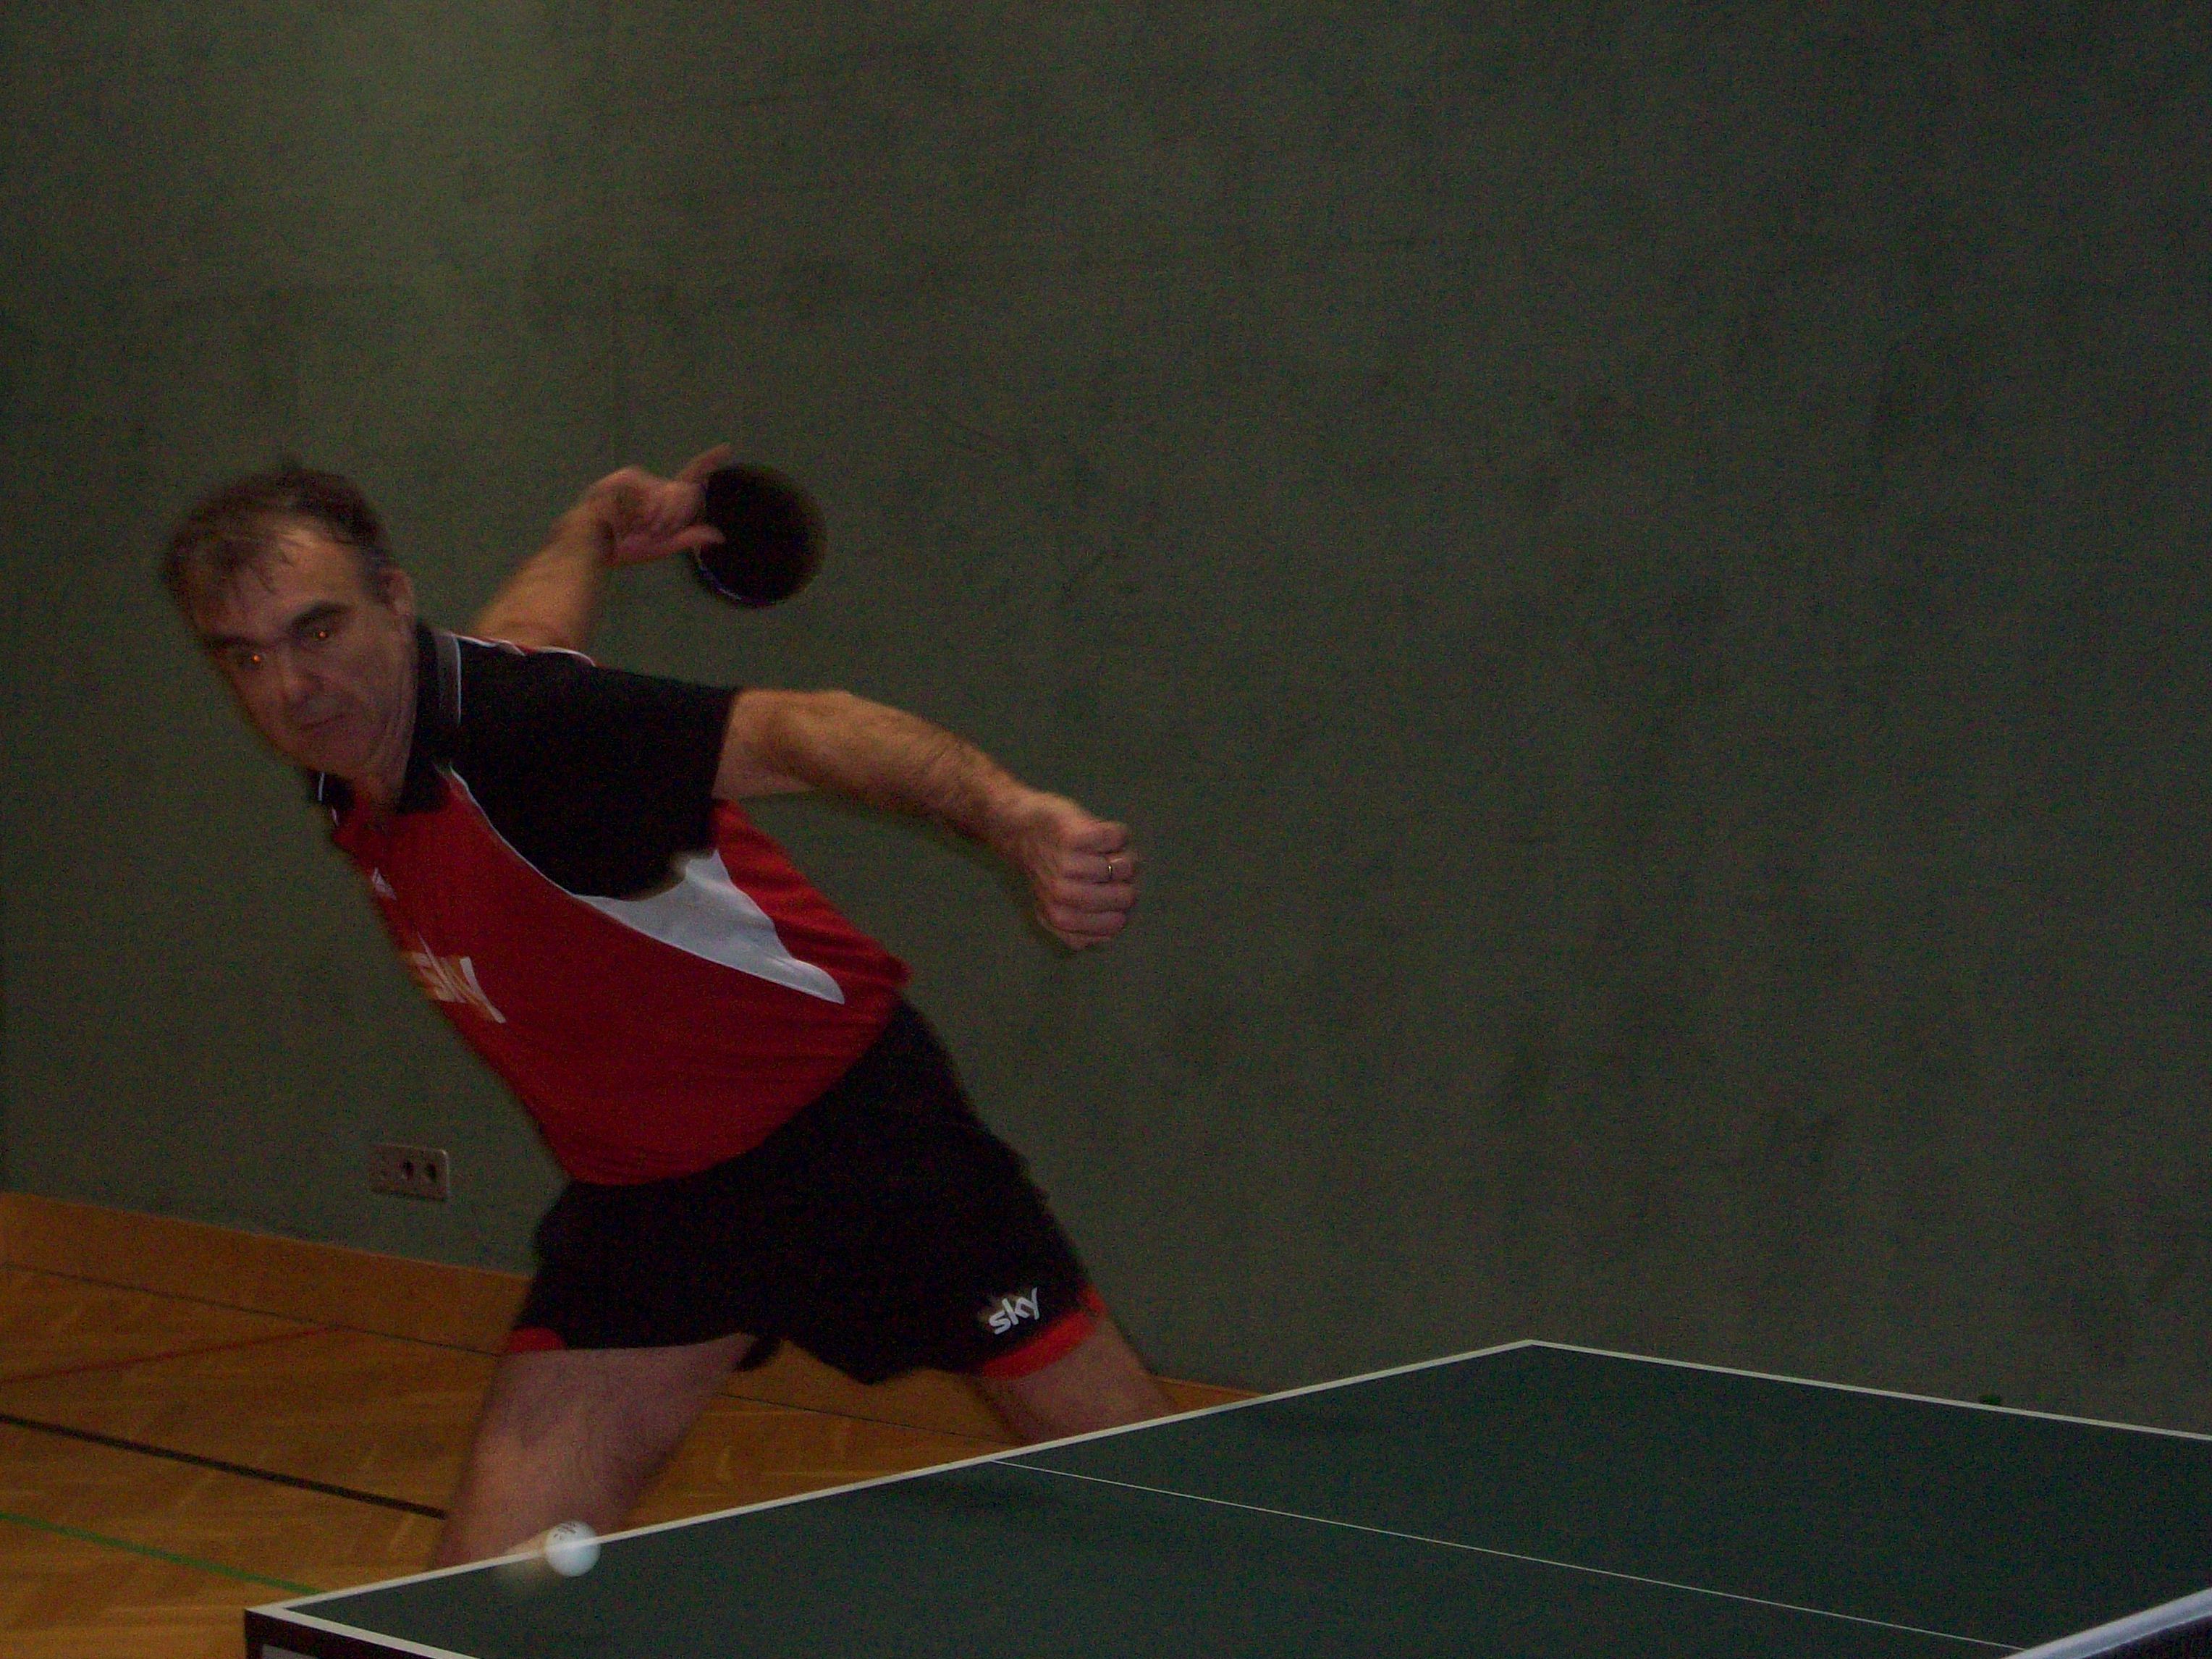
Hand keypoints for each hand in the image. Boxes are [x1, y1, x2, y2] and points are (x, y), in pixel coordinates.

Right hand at [579, 446, 730, 565]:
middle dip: (674, 518)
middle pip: (685, 493)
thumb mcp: (661, 546)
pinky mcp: (624, 479)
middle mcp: (651, 483)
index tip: (727, 448)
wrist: (589, 547)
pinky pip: (649, 496)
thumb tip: (719, 536)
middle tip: (651, 530)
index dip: (708, 462)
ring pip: (668, 495)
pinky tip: (630, 517)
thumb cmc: (621, 547)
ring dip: (658, 517)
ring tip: (638, 526)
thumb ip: (688, 538)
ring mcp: (636, 478)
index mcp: (661, 497)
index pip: (689, 478)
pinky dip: (643, 512)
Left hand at [991, 792, 1140, 949]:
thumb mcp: (1053, 911)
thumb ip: (1079, 933)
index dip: (1122, 908)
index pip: (1116, 924)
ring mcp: (1069, 865)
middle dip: (1127, 883)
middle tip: (1110, 870)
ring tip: (1105, 851)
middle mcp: (1063, 894)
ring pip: (1126, 866)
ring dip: (1122, 855)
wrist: (1021, 829)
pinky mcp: (1075, 836)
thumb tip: (1109, 935)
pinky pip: (1119, 838)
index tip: (1111, 893)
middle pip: (1127, 896)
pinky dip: (1116, 834)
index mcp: (1061, 917)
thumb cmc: (1047, 870)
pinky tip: (1099, 836)